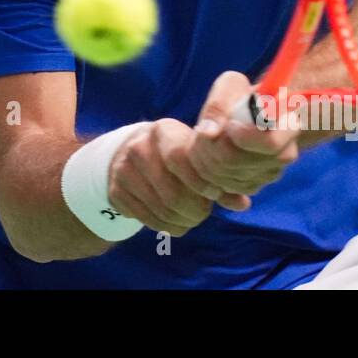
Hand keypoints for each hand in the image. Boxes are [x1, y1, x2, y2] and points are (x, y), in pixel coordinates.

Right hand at [105, 119, 241, 235]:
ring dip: (183, 221)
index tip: (214, 194)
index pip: (180, 158)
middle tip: (204, 212)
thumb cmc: (172, 155)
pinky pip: (147, 219)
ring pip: (162, 210)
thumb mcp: (192, 155)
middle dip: (195, 209)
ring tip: (191, 217)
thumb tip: (242, 203)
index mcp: (163, 131)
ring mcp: (123, 170)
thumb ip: (218, 177)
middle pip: (172, 192)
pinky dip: (166, 226)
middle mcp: (139, 147)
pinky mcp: (116, 192)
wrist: (126, 153)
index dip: (201, 182)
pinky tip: (173, 220)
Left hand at [184, 71, 300, 205]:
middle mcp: (283, 155)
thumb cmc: (241, 95)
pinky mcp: (251, 185)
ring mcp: (267, 174)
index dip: (243, 136)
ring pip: (225, 176)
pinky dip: (205, 170)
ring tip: (201, 137)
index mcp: (288, 126)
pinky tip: (206, 151)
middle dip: (210, 145)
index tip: (230, 124)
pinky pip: (221, 187)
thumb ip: (219, 104)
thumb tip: (208, 132)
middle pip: (236, 162)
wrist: (248, 112)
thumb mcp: (231, 85)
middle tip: (202, 129)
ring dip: (203, 156)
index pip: (270, 144)